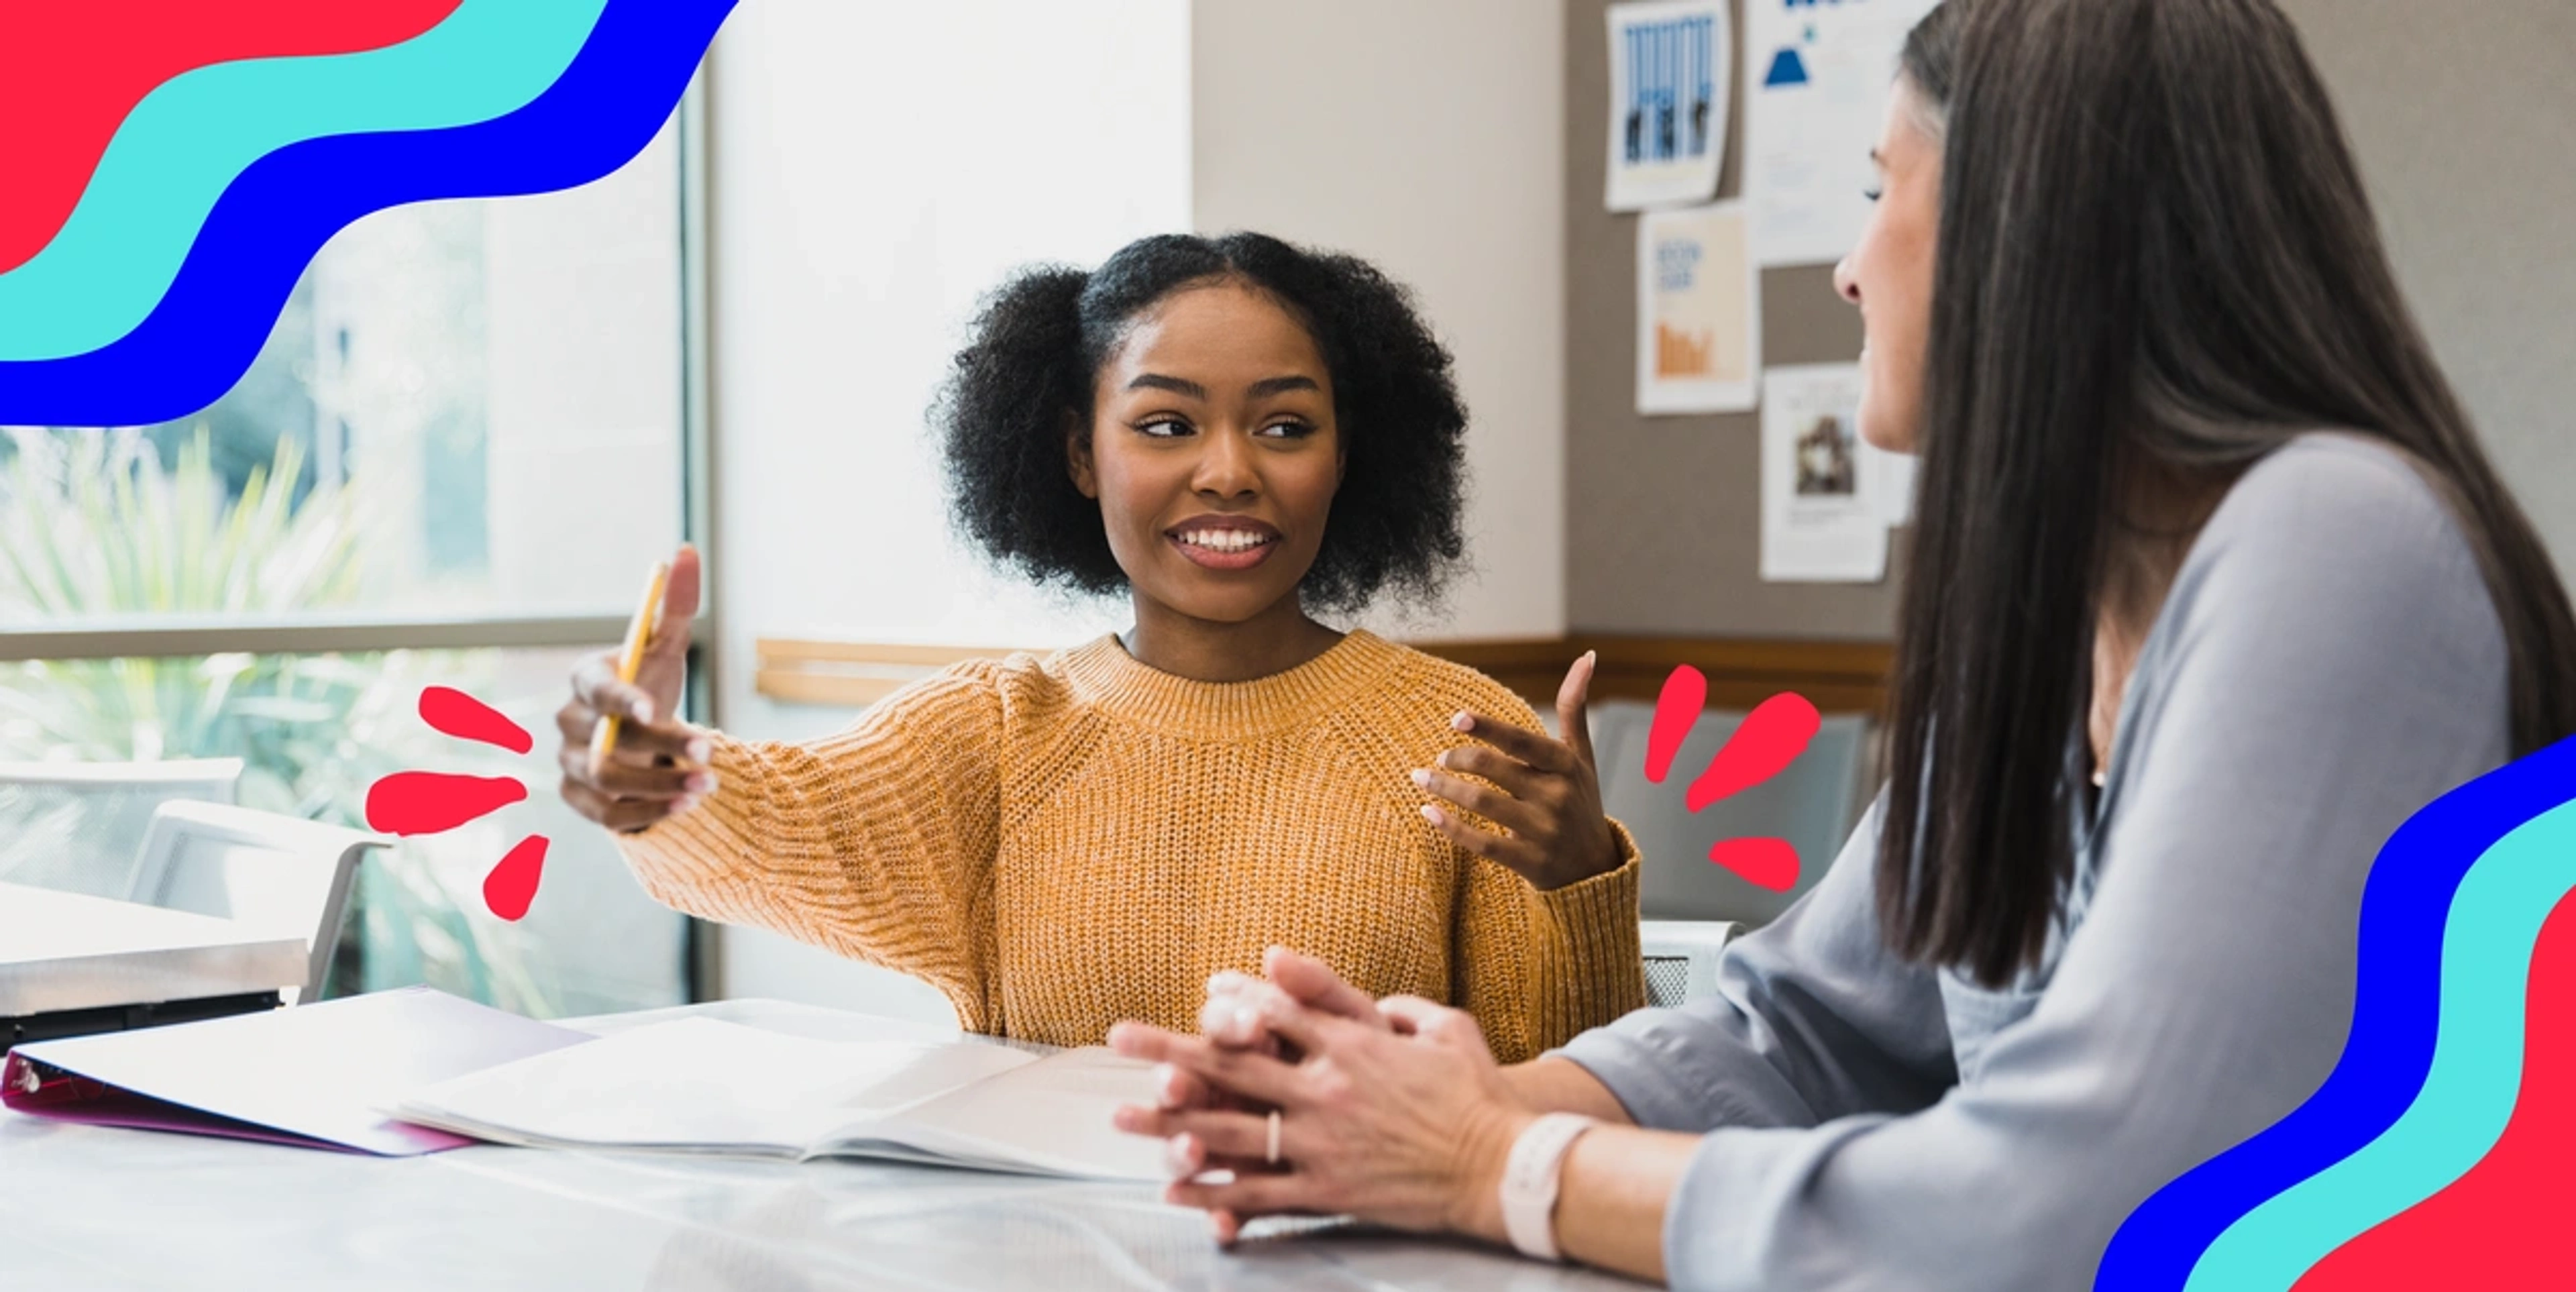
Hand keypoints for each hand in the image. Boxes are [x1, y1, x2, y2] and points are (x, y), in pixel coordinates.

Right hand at [557, 545, 711, 833]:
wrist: (646, 739)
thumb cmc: (653, 683)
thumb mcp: (667, 647)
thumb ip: (676, 606)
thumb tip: (684, 551)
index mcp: (586, 680)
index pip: (595, 689)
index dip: (622, 700)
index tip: (657, 710)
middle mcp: (569, 724)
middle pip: (604, 743)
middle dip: (658, 749)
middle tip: (710, 751)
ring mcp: (571, 765)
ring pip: (607, 783)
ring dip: (660, 786)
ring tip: (708, 786)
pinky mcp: (582, 801)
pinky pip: (608, 814)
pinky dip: (648, 813)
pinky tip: (687, 807)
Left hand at [1111, 983, 1531, 1245]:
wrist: (1502, 1166)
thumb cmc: (1478, 1095)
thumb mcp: (1447, 1029)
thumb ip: (1402, 1007)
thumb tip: (1373, 998)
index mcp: (1352, 1045)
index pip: (1277, 1015)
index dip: (1233, 1002)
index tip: (1200, 992)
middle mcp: (1325, 1089)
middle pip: (1233, 1065)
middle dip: (1171, 1048)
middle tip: (1119, 1038)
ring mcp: (1322, 1143)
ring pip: (1231, 1130)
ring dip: (1172, 1122)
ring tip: (1123, 1117)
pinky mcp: (1328, 1192)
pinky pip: (1260, 1192)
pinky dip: (1215, 1192)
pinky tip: (1175, 1190)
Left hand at [1415, 652, 1622, 889]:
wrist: (1595, 869)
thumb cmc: (1581, 801)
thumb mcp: (1582, 756)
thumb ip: (1576, 707)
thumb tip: (1586, 656)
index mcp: (1566, 766)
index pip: (1523, 742)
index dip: (1490, 729)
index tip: (1457, 719)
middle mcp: (1556, 797)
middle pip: (1496, 771)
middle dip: (1459, 759)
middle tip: (1440, 756)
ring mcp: (1543, 832)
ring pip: (1483, 804)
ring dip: (1445, 789)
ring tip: (1422, 777)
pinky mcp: (1528, 862)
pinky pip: (1482, 844)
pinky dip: (1451, 827)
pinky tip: (1427, 812)